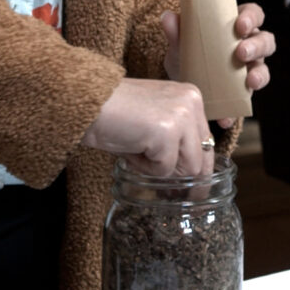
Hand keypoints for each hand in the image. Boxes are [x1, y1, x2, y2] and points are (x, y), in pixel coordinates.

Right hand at [84, 78, 215, 176]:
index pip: (206, 140)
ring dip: (160, 170)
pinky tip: (130, 150)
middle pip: (202, 157)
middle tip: (171, 193)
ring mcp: (181, 116)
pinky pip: (164, 169)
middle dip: (185, 178)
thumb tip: (187, 176)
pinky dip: (145, 168)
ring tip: (136, 154)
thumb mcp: (154, 120)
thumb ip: (175, 139)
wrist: (84, 101)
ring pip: (188, 167)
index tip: (196, 186)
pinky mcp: (167, 132)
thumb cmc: (112, 112)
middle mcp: (191, 103)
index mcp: (190, 96)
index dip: (198, 166)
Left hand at [159, 2, 275, 122]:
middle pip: (265, 41)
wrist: (180, 82)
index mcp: (238, 25)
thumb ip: (175, 30)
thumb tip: (168, 17)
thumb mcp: (180, 41)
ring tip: (249, 83)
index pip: (254, 14)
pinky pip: (245, 102)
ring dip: (259, 76)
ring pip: (264, 70)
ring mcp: (249, 70)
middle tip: (241, 53)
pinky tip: (225, 117)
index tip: (240, 25)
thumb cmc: (188, 52)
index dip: (252, 18)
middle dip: (257, 47)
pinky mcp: (242, 94)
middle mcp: (249, 46)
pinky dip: (236, 110)